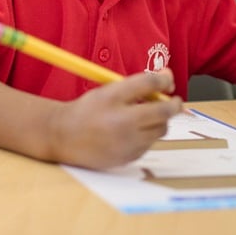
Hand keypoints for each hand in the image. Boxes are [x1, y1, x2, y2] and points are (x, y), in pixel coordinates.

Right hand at [47, 71, 181, 169]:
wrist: (63, 137)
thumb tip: (166, 77)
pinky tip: (129, 132)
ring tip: (142, 116)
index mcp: (114, 100)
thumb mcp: (108, 90)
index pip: (149, 84)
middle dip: (172, 104)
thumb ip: (138, 84)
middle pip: (164, 112)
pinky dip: (145, 135)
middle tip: (172, 100)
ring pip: (160, 129)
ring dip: (158, 120)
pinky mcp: (129, 157)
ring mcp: (127, 144)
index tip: (166, 79)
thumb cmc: (87, 110)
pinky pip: (148, 143)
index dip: (164, 79)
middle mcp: (122, 123)